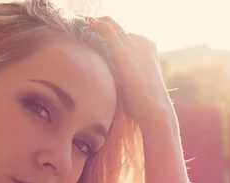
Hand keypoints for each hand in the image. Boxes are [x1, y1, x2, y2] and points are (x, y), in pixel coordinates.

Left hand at [88, 16, 175, 131]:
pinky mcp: (124, 51)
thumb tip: (103, 80)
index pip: (123, 35)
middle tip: (77, 28)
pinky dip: (91, 25)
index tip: (89, 38)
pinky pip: (105, 29)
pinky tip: (79, 27)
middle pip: (116, 28)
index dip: (105, 35)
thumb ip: (122, 75)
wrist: (155, 111)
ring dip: (91, 24)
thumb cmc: (142, 106)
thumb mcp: (133, 84)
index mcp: (146, 48)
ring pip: (109, 25)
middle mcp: (141, 41)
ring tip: (75, 27)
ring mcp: (134, 44)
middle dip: (97, 26)